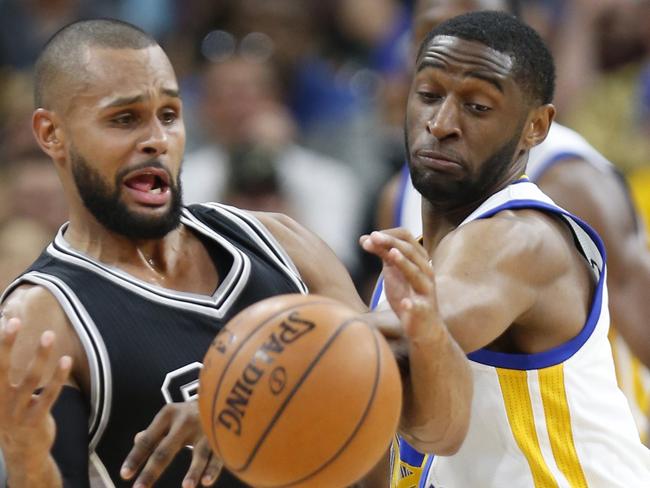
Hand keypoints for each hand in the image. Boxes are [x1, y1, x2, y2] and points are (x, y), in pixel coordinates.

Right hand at [0, 318, 71, 472]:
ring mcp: (17, 412)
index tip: (2, 319)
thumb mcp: (3, 399)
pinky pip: (50, 395)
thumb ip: (5, 377)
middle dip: (6, 344)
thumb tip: (8, 349)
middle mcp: (0, 402)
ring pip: (31, 378)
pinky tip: (66, 360)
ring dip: (40, 355)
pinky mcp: (35, 420)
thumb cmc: (14, 418)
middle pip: (1, 369)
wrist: (22, 455)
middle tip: (13, 321)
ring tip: (48, 334)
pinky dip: (58, 376)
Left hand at [120, 401, 221, 487]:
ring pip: (199, 453)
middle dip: (151, 471)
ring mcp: (206, 428)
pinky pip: (218, 455)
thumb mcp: (171, 415)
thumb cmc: (190, 411)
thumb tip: (138, 440)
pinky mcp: (223, 436)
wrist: (222, 391)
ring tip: (186, 487)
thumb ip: (156, 430)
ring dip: (193, 471)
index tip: (125, 475)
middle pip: (166, 449)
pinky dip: (213, 469)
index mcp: (169, 414)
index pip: (148, 439)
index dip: (135, 457)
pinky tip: (206, 482)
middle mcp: (186, 420)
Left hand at [360, 229, 440, 341]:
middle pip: (410, 251)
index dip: (389, 235)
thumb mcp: (393, 272)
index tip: (369, 236)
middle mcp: (425, 272)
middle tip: (372, 237)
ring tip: (391, 254)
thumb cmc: (407, 295)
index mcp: (419, 260)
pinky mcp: (424, 311)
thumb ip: (383, 255)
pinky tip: (405, 304)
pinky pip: (419, 307)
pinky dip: (412, 304)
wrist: (425, 328)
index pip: (407, 238)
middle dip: (391, 243)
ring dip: (403, 263)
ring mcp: (426, 291)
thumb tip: (364, 238)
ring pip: (417, 274)